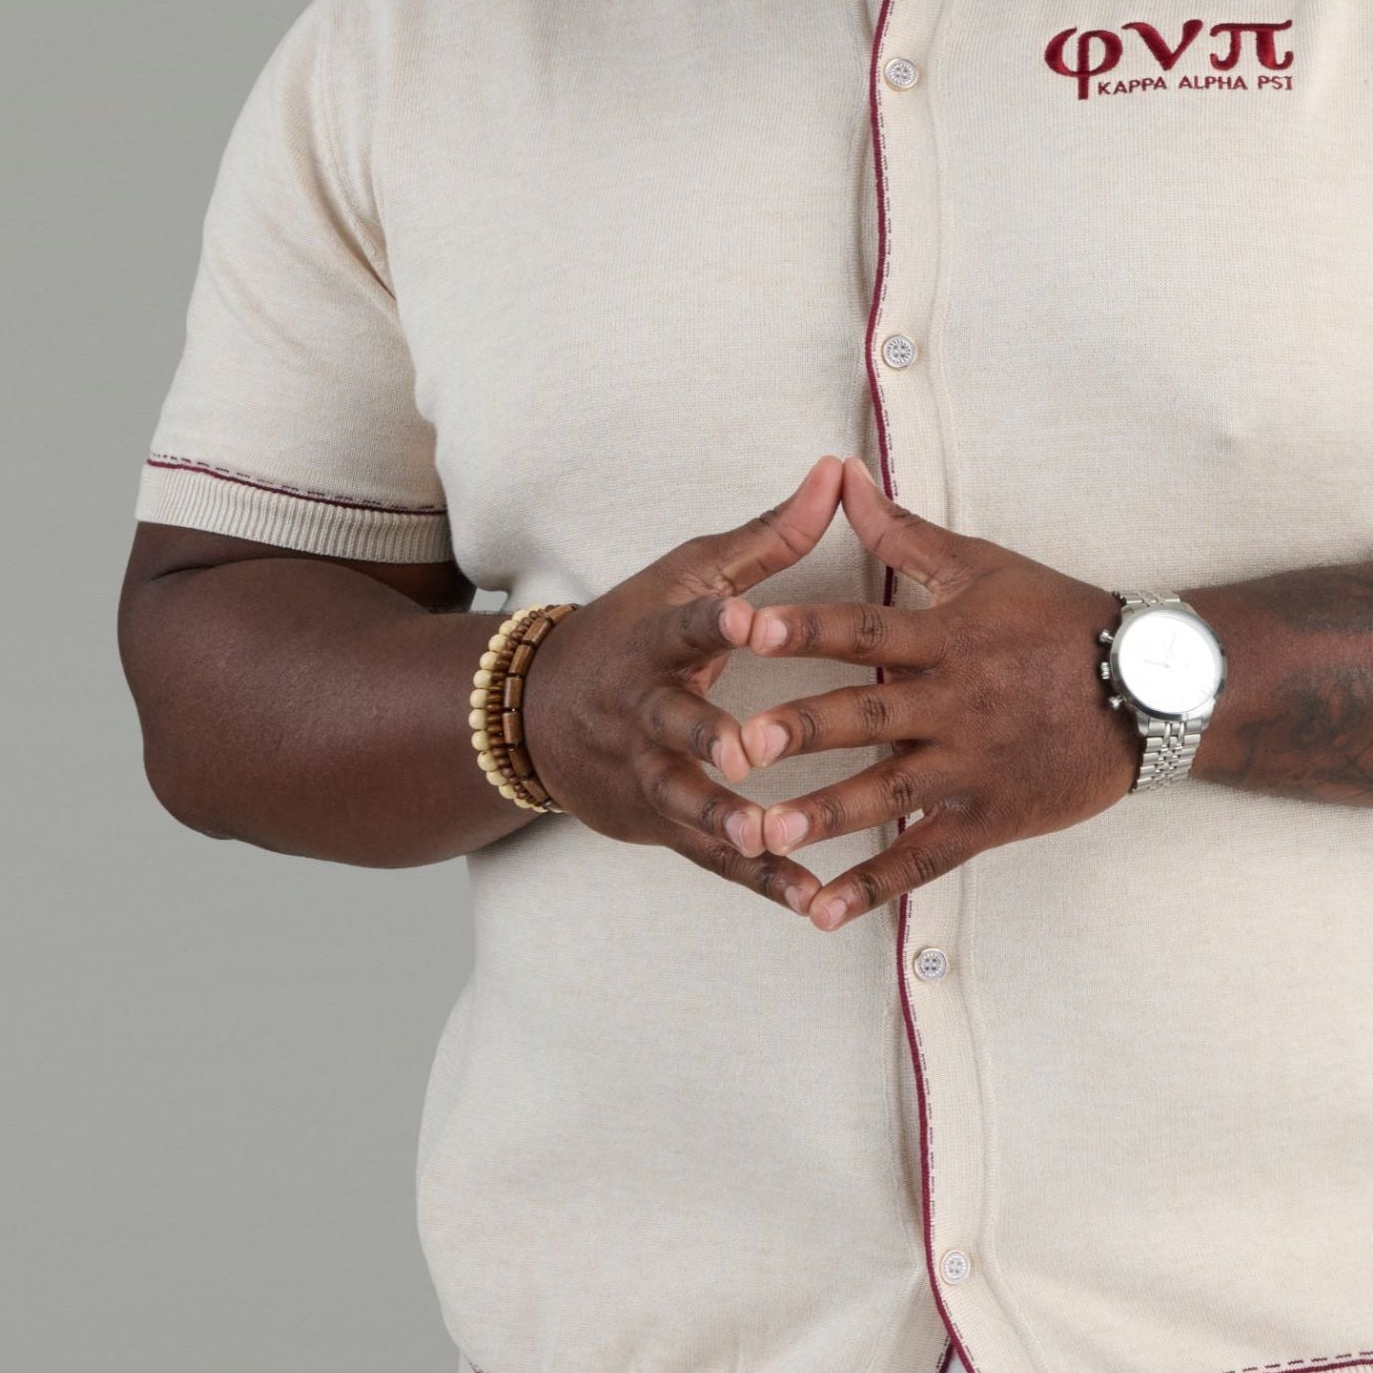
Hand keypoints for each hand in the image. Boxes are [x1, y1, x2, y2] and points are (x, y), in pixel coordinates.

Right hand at [519, 458, 842, 911]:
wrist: (533, 714)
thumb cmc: (634, 629)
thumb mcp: (691, 575)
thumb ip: (770, 536)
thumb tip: (839, 471)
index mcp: (656, 640)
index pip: (683, 626)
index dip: (712, 621)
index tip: (743, 615)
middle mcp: (643, 709)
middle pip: (673, 724)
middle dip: (705, 736)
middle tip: (744, 751)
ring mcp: (647, 771)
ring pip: (685, 800)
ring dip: (725, 821)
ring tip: (767, 838)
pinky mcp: (659, 823)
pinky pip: (712, 856)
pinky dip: (759, 879)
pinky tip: (810, 901)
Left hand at [736, 459, 1138, 929]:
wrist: (1150, 687)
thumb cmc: (1059, 619)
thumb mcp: (983, 565)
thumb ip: (902, 534)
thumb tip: (842, 478)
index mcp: (949, 637)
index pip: (864, 629)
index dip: (803, 628)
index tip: (743, 627)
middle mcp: (955, 703)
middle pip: (866, 717)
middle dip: (797, 733)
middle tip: (733, 747)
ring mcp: (973, 765)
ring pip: (888, 795)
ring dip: (823, 816)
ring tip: (761, 834)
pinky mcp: (990, 818)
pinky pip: (926, 857)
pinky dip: (875, 886)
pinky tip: (822, 910)